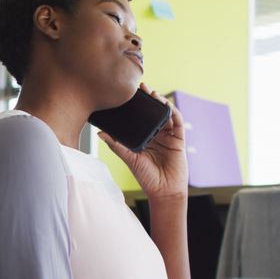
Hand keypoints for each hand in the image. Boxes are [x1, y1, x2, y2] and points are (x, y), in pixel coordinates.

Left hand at [97, 83, 188, 201]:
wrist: (164, 191)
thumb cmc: (146, 177)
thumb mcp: (129, 158)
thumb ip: (116, 145)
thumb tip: (100, 133)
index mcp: (144, 138)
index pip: (140, 118)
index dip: (137, 106)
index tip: (128, 94)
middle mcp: (156, 135)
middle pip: (153, 113)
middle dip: (149, 99)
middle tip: (141, 87)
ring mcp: (168, 136)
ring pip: (166, 114)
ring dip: (161, 103)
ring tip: (153, 94)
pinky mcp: (179, 140)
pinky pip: (178, 123)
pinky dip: (173, 113)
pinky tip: (167, 106)